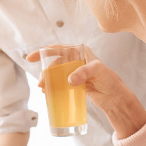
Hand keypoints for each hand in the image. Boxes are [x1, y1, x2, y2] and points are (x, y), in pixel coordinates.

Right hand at [27, 46, 145, 137]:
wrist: (114, 97)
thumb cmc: (109, 80)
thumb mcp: (98, 72)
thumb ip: (84, 72)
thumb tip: (69, 80)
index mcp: (80, 52)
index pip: (59, 49)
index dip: (43, 52)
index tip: (31, 57)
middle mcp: (76, 60)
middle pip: (54, 64)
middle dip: (45, 72)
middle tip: (41, 84)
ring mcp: (74, 72)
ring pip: (56, 74)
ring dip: (48, 81)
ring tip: (44, 91)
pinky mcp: (74, 83)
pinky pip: (60, 83)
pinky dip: (53, 87)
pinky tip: (49, 94)